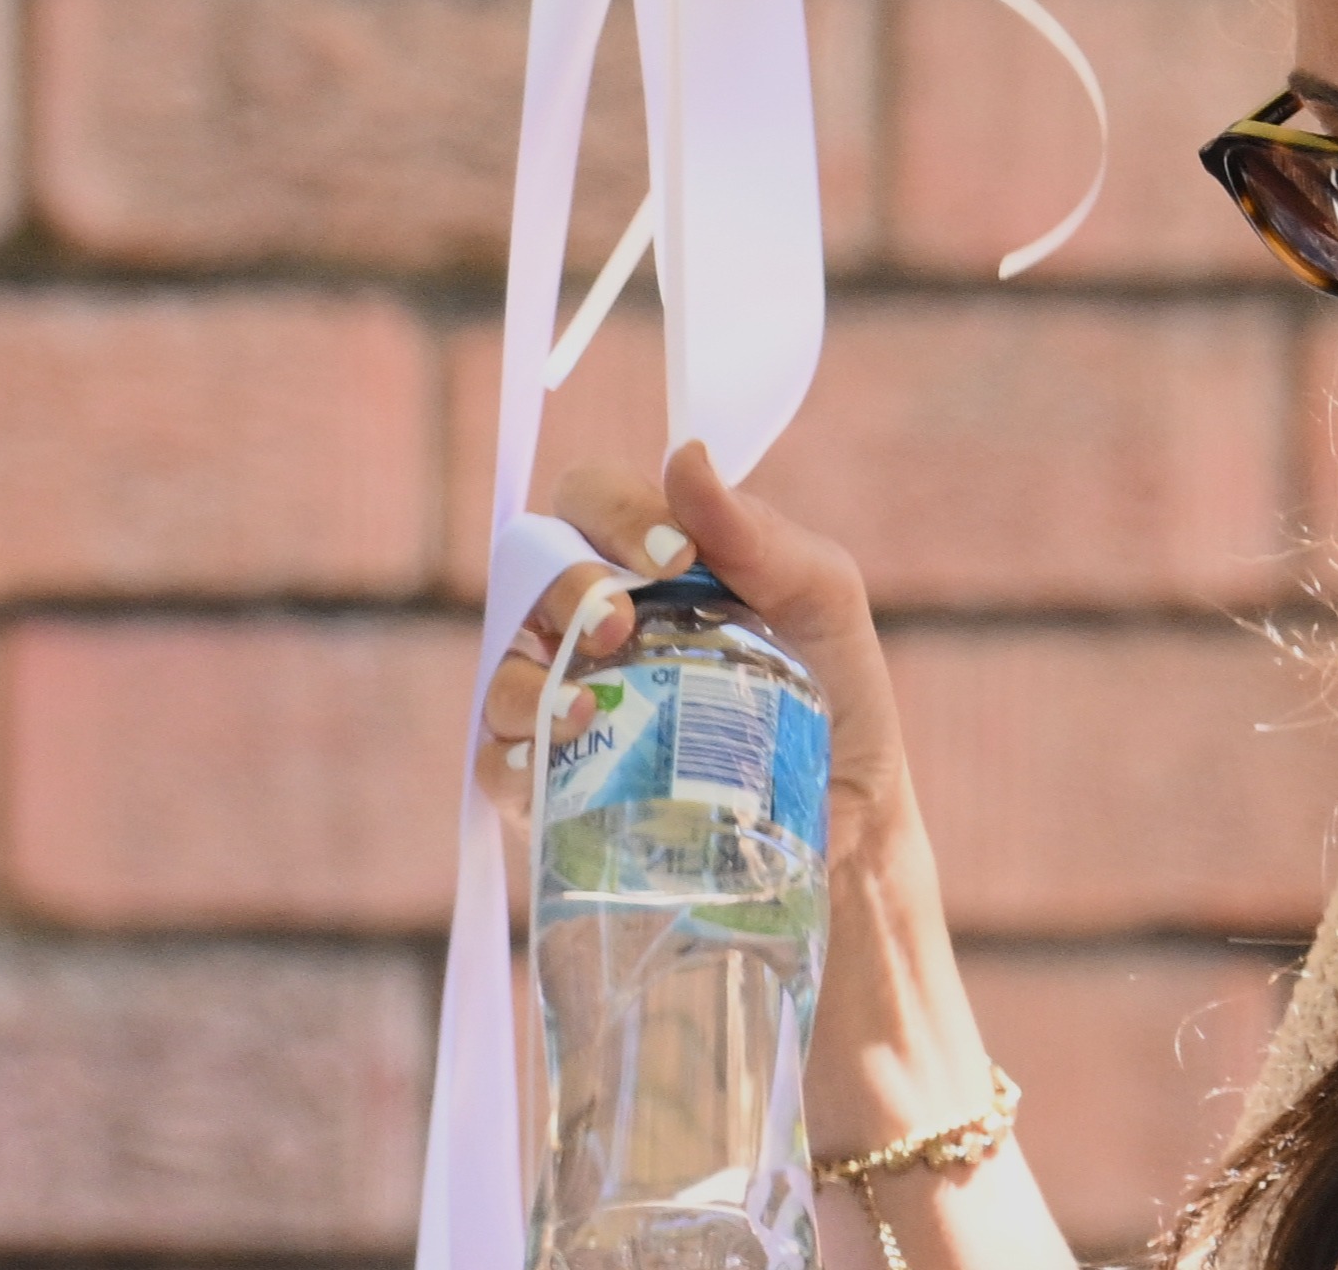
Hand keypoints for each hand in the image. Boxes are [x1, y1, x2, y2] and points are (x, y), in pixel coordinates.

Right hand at [488, 439, 1002, 1154]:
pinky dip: (511, 754)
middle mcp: (606, 638)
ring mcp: (569, 717)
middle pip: (530, 569)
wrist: (843, 882)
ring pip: (499, 662)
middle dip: (561, 583)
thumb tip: (689, 456)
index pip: (599, 502)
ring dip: (526, 670)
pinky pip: (492, 761)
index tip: (673, 561)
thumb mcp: (835, 629)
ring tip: (589, 706)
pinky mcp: (547, 799)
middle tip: (618, 625)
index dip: (616, 511)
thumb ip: (773, 543)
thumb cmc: (846, 741)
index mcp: (670, 582)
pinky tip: (557, 762)